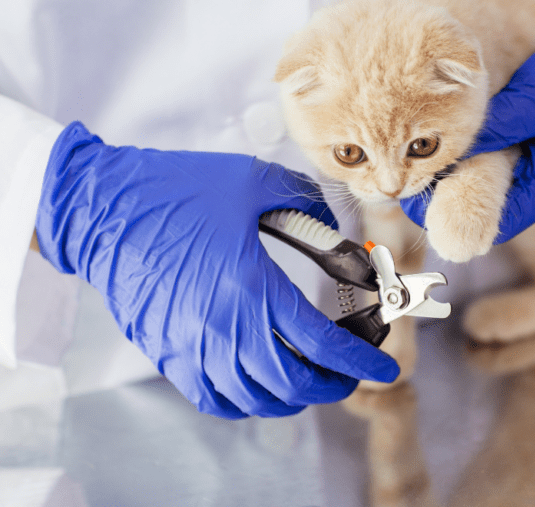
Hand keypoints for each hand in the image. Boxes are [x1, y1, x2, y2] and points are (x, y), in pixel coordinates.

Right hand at [35, 122, 398, 418]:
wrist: (102, 208)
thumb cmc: (175, 191)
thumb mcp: (252, 182)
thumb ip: (306, 202)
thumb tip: (334, 226)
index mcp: (251, 287)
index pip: (320, 343)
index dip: (359, 361)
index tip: (384, 369)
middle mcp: (223, 328)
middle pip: (292, 383)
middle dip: (332, 384)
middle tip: (350, 372)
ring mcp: (191, 346)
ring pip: (255, 399)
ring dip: (293, 396)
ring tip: (310, 378)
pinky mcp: (167, 351)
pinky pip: (213, 397)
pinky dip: (245, 401)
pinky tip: (259, 386)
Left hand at [402, 20, 534, 241]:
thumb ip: (496, 128)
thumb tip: (451, 151)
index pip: (497, 222)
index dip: (454, 217)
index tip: (417, 204)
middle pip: (489, 213)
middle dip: (449, 202)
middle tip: (409, 186)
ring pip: (488, 194)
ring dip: (458, 184)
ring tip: (419, 171)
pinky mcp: (530, 161)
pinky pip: (494, 173)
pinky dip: (470, 166)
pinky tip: (444, 156)